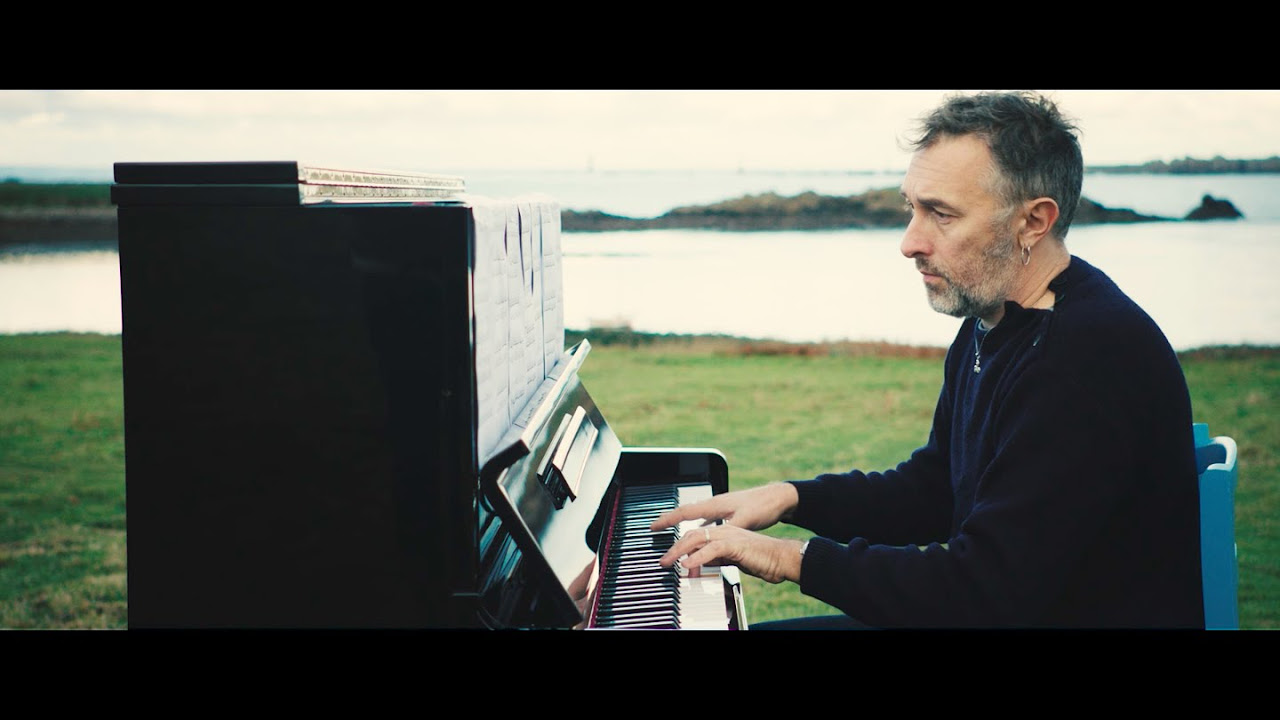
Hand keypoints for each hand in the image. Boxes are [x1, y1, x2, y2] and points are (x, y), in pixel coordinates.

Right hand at [649, 482, 798, 532]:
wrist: (778, 497)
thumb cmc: (763, 506)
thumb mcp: (746, 520)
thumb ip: (729, 530)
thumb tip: (715, 541)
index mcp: (714, 505)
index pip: (684, 512)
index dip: (667, 520)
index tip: (653, 527)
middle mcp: (714, 504)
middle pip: (685, 512)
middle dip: (668, 520)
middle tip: (654, 528)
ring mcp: (721, 508)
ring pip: (695, 515)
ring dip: (682, 523)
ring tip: (671, 531)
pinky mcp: (728, 512)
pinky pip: (706, 519)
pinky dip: (697, 526)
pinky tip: (699, 533)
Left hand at [658, 523, 804, 584]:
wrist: (782, 558)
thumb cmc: (761, 559)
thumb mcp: (732, 559)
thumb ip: (716, 558)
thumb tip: (700, 563)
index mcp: (722, 532)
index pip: (695, 535)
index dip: (680, 544)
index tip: (668, 555)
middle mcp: (723, 530)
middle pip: (691, 535)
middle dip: (674, 548)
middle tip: (662, 561)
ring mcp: (729, 535)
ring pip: (698, 539)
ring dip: (680, 552)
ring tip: (669, 563)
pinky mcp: (735, 544)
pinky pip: (712, 549)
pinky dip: (697, 557)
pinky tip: (687, 564)